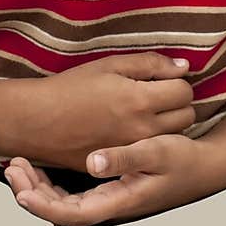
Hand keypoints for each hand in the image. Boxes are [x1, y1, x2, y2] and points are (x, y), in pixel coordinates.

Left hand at [4, 133, 225, 225]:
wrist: (207, 167)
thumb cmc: (185, 160)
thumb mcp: (157, 151)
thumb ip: (125, 157)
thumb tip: (92, 163)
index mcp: (119, 201)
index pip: (71, 214)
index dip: (42, 205)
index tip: (20, 189)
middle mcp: (110, 206)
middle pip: (61, 211)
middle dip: (31, 192)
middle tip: (12, 166)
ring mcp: (109, 199)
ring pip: (64, 202)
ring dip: (39, 187)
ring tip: (19, 164)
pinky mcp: (111, 189)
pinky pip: (74, 192)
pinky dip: (53, 182)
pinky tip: (43, 163)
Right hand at [13, 53, 196, 171]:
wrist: (38, 121)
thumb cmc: (70, 89)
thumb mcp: (110, 65)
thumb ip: (151, 64)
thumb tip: (183, 67)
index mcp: (141, 101)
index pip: (185, 91)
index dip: (176, 81)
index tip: (161, 78)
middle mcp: (143, 129)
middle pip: (187, 116)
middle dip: (177, 103)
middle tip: (155, 94)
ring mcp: (134, 150)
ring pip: (174, 136)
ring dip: (168, 122)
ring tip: (143, 111)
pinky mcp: (124, 162)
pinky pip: (152, 149)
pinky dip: (150, 139)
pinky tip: (131, 127)